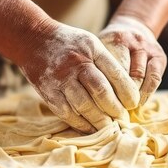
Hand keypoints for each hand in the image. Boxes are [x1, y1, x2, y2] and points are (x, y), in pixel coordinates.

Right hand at [17, 22, 139, 132]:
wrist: (33, 38)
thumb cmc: (69, 43)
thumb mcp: (91, 43)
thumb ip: (107, 62)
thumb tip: (126, 91)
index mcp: (91, 50)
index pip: (115, 73)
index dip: (127, 91)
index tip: (134, 103)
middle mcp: (76, 63)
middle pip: (101, 91)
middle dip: (115, 109)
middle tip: (123, 119)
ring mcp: (60, 78)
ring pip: (84, 105)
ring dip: (99, 120)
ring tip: (109, 128)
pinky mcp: (47, 91)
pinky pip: (66, 112)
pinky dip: (80, 124)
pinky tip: (90, 128)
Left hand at [99, 15, 166, 105]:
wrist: (133, 26)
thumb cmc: (110, 46)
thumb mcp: (99, 50)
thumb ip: (98, 69)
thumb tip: (93, 101)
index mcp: (112, 40)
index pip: (108, 69)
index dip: (105, 90)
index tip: (100, 106)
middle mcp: (130, 41)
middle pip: (124, 74)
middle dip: (119, 95)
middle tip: (113, 111)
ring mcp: (146, 47)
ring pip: (140, 77)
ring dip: (134, 96)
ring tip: (126, 109)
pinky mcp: (159, 55)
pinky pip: (154, 78)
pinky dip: (147, 93)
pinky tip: (140, 102)